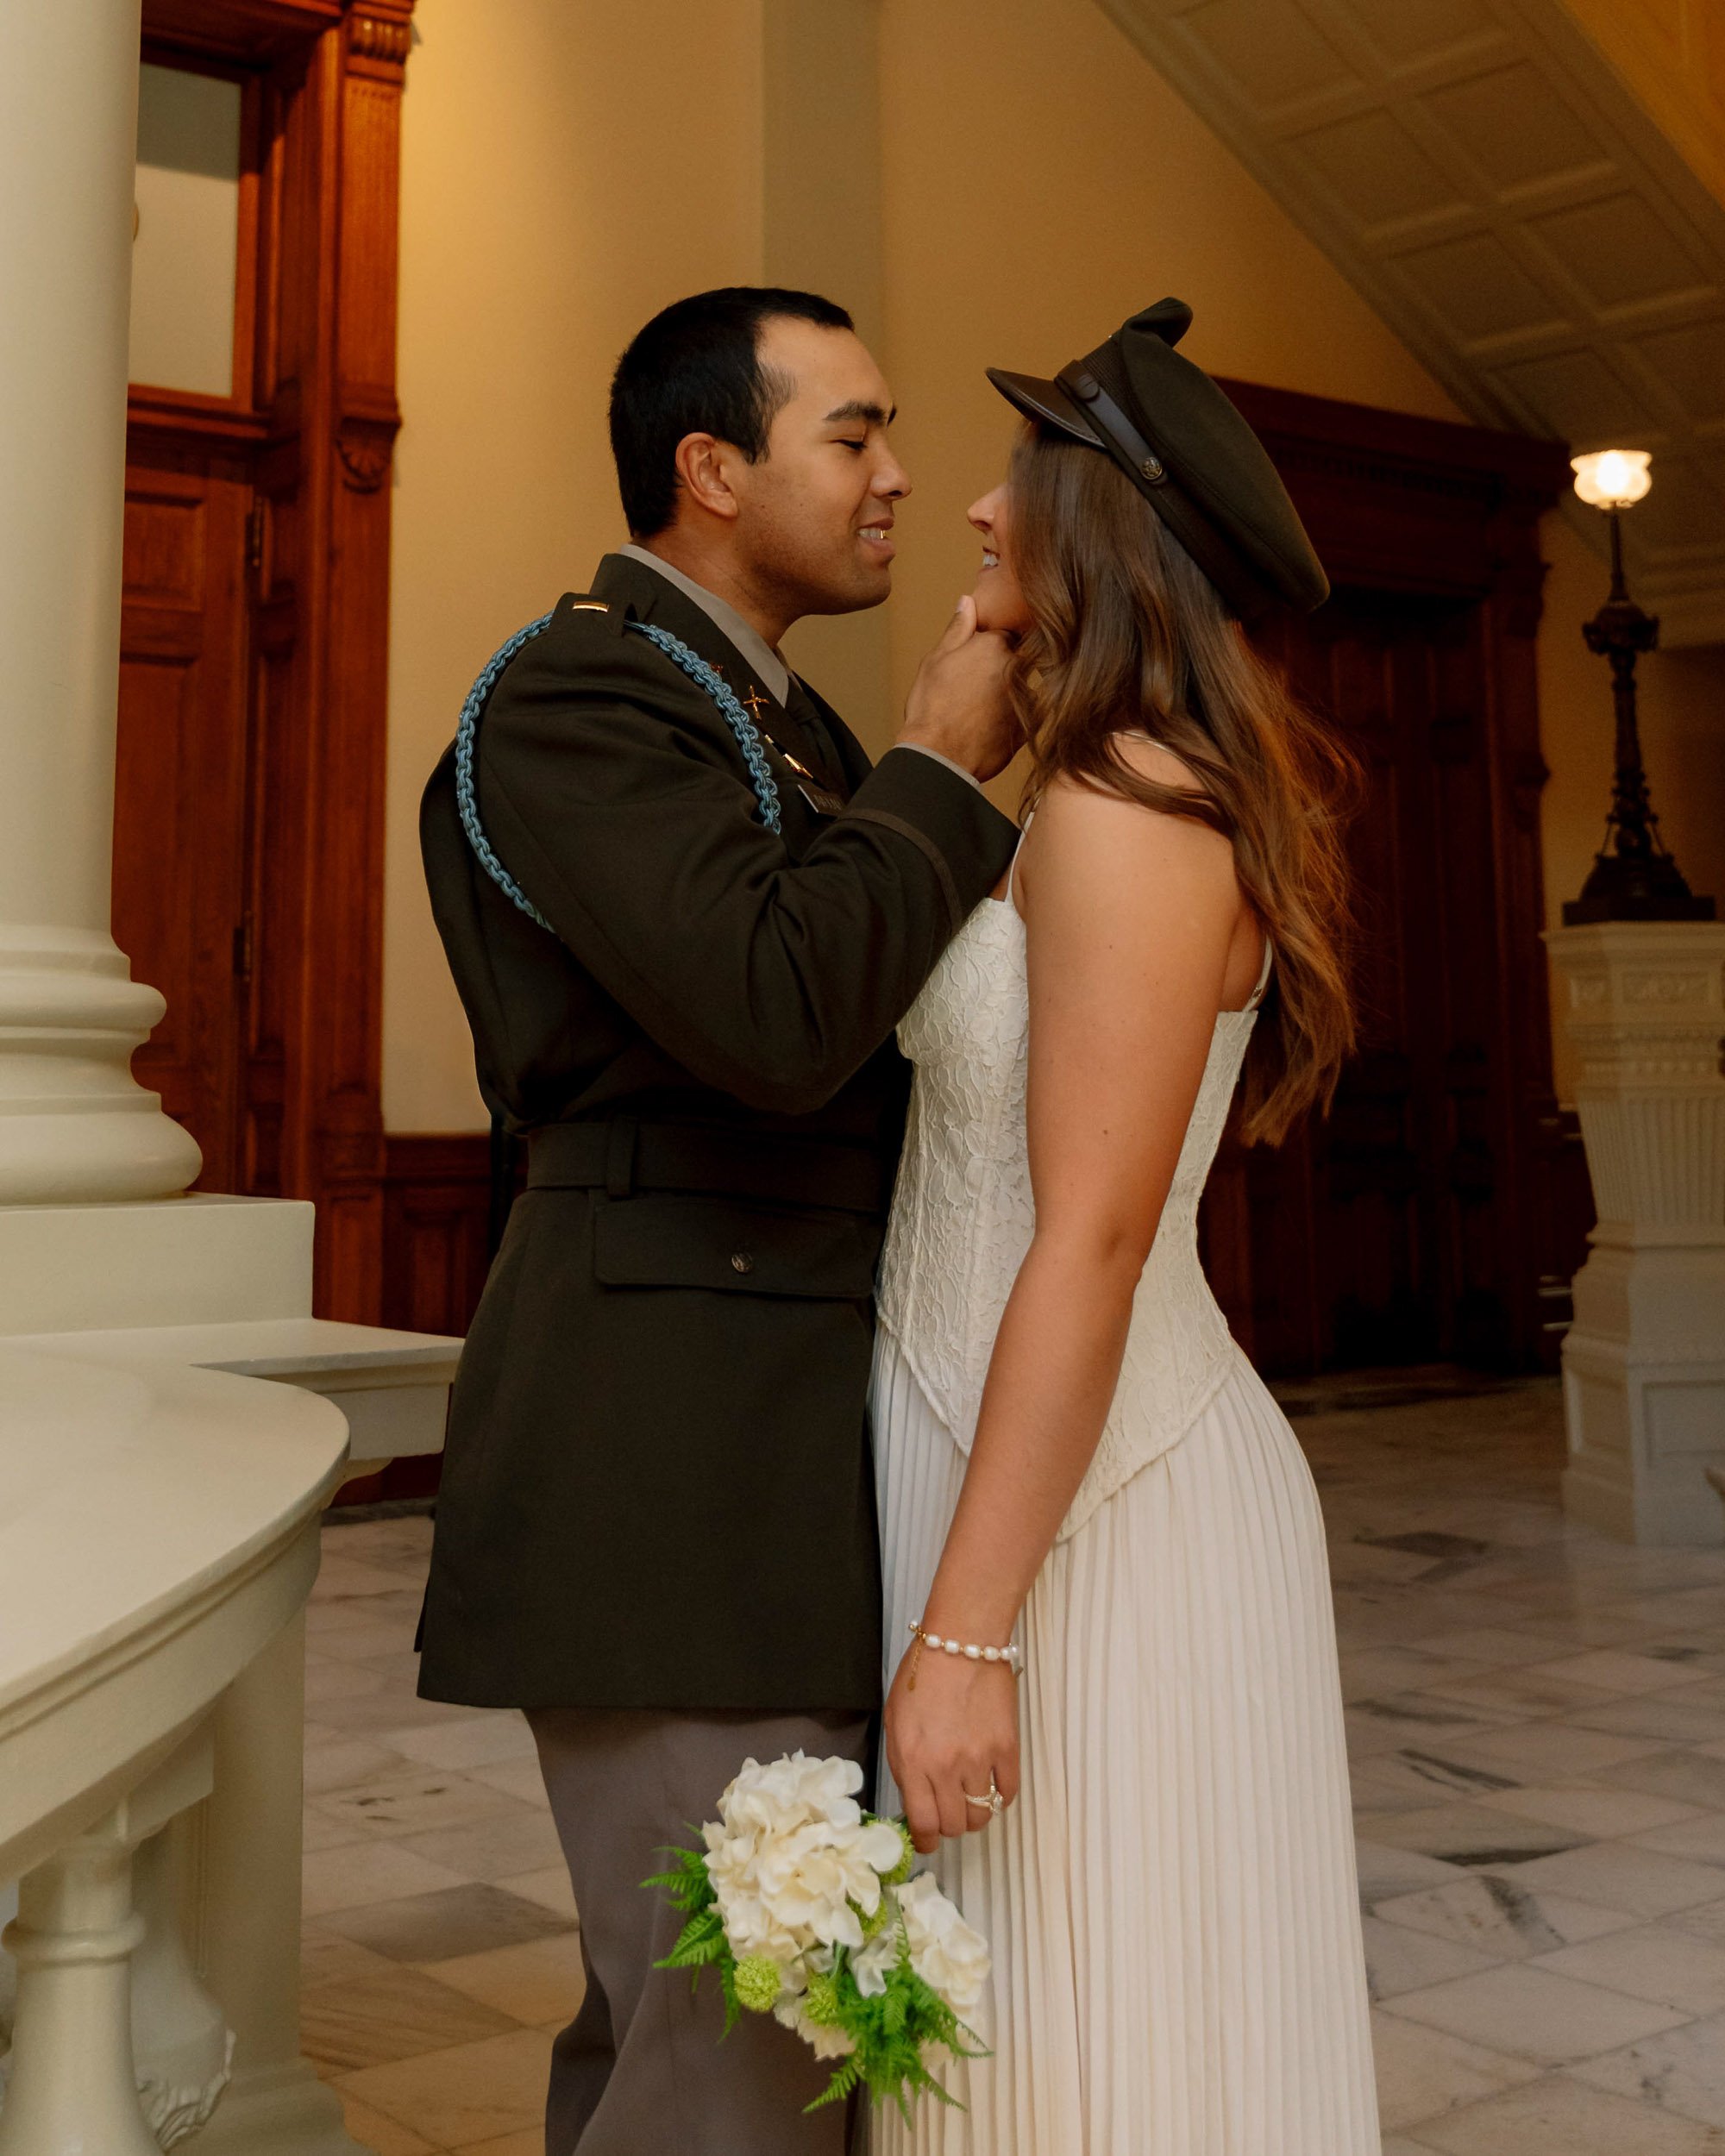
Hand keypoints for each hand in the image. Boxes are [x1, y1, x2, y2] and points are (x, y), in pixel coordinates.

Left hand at [884, 1635, 1020, 1853]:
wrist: (961, 1642)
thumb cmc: (921, 1676)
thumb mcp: (894, 1722)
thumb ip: (902, 1765)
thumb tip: (914, 1801)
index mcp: (913, 1760)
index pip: (923, 1824)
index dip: (925, 1841)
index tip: (927, 1841)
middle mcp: (946, 1767)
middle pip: (953, 1825)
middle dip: (948, 1826)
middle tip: (946, 1812)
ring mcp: (980, 1759)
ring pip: (981, 1815)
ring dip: (973, 1814)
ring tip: (968, 1797)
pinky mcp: (1007, 1749)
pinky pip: (1008, 1794)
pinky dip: (999, 1797)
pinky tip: (990, 1784)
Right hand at [897, 596, 1018, 782]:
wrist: (940, 756)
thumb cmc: (932, 708)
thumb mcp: (936, 660)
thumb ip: (958, 629)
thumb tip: (969, 602)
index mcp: (994, 645)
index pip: (1006, 634)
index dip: (992, 645)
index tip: (980, 657)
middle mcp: (1017, 668)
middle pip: (1019, 659)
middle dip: (1005, 667)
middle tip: (977, 686)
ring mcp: (1026, 698)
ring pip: (1022, 687)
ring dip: (1009, 693)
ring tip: (979, 711)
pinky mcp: (1029, 726)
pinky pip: (1025, 715)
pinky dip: (1012, 718)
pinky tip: (989, 727)